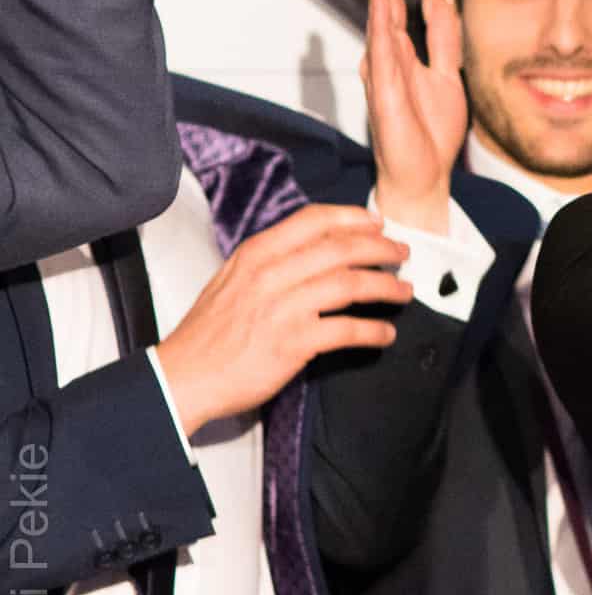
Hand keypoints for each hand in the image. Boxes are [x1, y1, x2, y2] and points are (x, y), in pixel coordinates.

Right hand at [156, 205, 412, 436]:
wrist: (184, 376)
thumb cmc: (210, 331)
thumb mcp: (232, 278)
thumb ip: (271, 258)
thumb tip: (316, 247)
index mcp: (256, 253)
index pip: (314, 220)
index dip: (353, 219)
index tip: (377, 224)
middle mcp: (271, 274)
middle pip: (342, 248)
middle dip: (381, 249)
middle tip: (402, 255)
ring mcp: (283, 308)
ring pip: (352, 285)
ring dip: (386, 287)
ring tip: (404, 292)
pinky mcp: (293, 343)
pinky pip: (348, 330)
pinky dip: (374, 331)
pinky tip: (385, 334)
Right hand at [360, 0, 464, 234]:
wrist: (424, 175)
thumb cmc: (431, 130)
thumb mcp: (449, 72)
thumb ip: (444, 35)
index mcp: (401, 56)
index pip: (397, 8)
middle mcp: (386, 63)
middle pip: (385, 10)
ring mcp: (383, 79)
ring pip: (380, 28)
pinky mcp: (385, 99)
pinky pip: (383, 62)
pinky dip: (383, 35)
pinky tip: (384, 13)